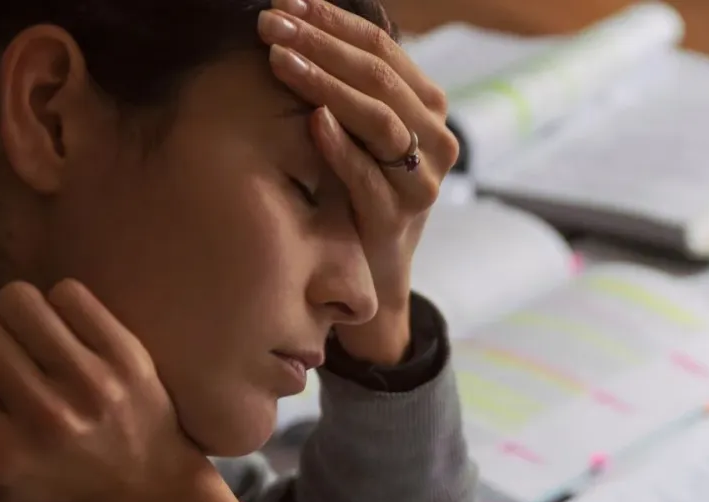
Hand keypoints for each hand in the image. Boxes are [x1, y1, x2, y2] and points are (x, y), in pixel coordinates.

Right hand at [0, 281, 211, 501]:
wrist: (149, 484)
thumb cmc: (60, 474)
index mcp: (5, 451)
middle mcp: (48, 417)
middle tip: (6, 353)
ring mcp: (93, 385)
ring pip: (17, 298)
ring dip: (16, 314)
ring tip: (30, 337)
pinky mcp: (130, 358)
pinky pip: (68, 292)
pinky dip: (61, 305)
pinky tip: (69, 334)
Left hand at [258, 0, 459, 363]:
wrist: (375, 269)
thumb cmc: (362, 190)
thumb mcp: (363, 132)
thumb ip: (354, 86)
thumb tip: (305, 17)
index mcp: (429, 109)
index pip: (384, 49)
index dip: (334, 22)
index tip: (286, 3)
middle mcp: (437, 141)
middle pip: (379, 79)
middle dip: (321, 46)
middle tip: (271, 26)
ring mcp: (421, 182)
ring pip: (379, 121)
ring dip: (326, 86)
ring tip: (280, 62)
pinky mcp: (399, 219)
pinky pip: (369, 176)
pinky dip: (340, 147)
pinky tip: (311, 120)